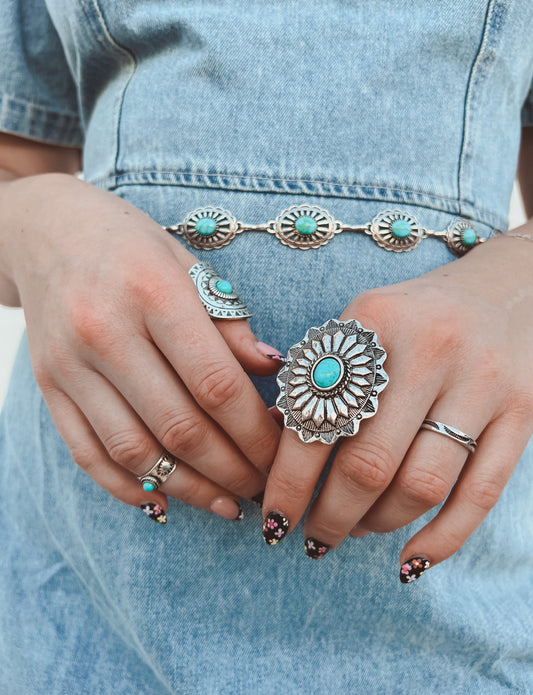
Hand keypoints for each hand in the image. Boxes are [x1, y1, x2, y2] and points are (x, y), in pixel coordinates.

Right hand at [2, 173, 280, 520]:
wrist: (47, 231)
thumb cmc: (131, 245)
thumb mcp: (189, 264)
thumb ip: (230, 322)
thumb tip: (274, 371)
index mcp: (153, 293)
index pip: (216, 383)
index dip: (255, 431)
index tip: (283, 454)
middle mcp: (105, 332)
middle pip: (179, 426)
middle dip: (231, 469)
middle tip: (264, 488)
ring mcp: (70, 365)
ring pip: (135, 451)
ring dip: (188, 489)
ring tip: (227, 504)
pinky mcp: (48, 387)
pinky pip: (87, 453)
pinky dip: (128, 487)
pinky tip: (163, 502)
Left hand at [262, 228, 532, 576]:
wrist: (502, 288)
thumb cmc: (415, 315)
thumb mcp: (362, 322)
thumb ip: (322, 374)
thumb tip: (279, 451)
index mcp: (376, 324)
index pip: (319, 420)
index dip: (289, 481)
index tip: (274, 517)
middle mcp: (432, 350)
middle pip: (370, 464)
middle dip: (330, 516)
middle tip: (312, 537)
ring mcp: (484, 382)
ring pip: (422, 486)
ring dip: (377, 525)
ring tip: (355, 530)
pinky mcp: (523, 411)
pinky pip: (481, 494)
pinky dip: (442, 539)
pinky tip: (409, 560)